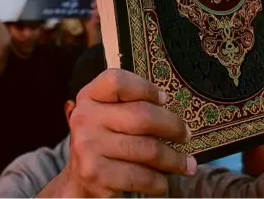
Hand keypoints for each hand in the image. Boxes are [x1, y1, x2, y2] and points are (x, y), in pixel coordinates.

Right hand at [63, 69, 195, 196]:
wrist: (77, 179)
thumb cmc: (104, 141)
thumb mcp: (107, 116)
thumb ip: (130, 106)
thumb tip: (175, 111)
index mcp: (89, 96)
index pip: (117, 81)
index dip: (146, 88)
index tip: (165, 99)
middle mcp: (84, 117)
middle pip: (141, 115)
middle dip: (173, 127)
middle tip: (186, 135)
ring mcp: (88, 146)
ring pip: (147, 149)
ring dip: (173, 160)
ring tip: (186, 164)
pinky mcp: (94, 173)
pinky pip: (141, 177)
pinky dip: (159, 182)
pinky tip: (162, 182)